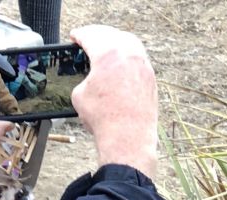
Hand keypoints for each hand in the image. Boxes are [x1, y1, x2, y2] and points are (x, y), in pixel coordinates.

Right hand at [70, 25, 157, 178]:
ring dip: (115, 42)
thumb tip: (91, 78)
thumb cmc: (104, 118)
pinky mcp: (150, 78)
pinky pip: (138, 58)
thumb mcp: (79, 95)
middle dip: (98, 35)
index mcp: (108, 54)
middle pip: (111, 35)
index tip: (75, 36)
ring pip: (129, 43)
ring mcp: (143, 65)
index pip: (91, 36)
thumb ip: (84, 78)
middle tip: (87, 39)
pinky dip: (127, 56)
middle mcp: (129, 54)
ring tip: (105, 48)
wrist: (127, 137)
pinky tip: (120, 63)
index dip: (79, 35)